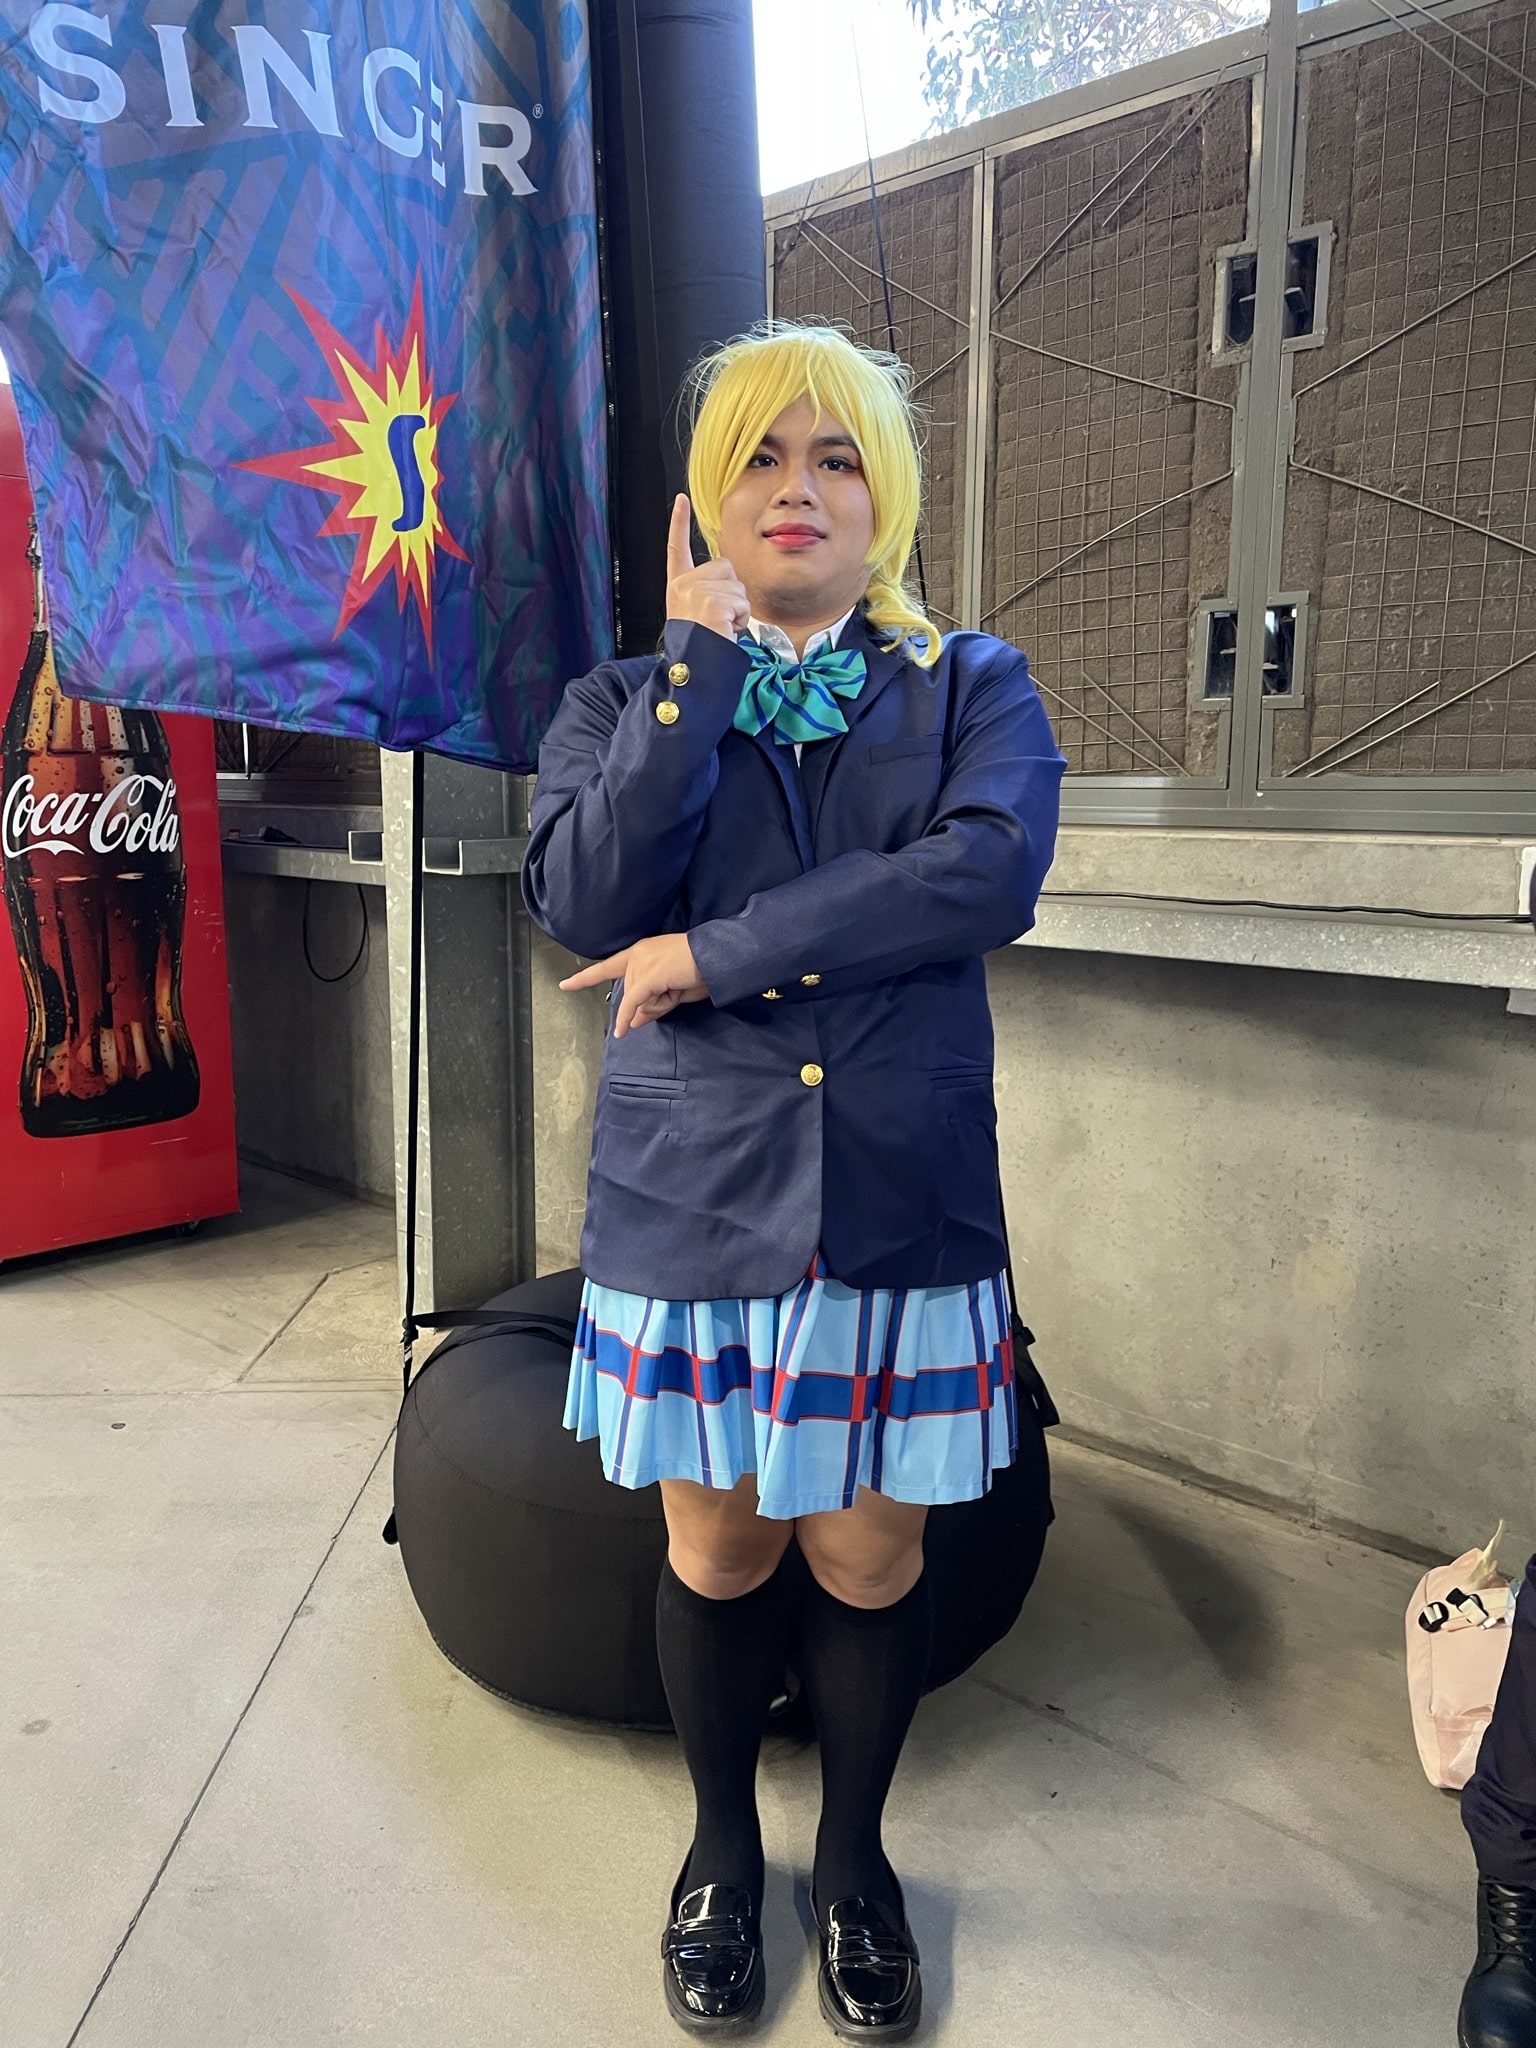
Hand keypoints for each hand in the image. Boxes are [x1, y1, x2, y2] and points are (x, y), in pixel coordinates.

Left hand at [559, 933, 709, 1035]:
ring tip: (679, 988)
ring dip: (658, 1004)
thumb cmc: (701, 970)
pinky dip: (626, 1017)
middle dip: (650, 1003)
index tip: (564, 985)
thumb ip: (650, 1006)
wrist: (717, 956)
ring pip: (635, 1002)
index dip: (585, 978)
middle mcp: (637, 954)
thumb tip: (630, 1023)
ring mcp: (641, 963)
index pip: (607, 966)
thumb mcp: (672, 992)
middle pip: (629, 994)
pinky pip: (633, 1003)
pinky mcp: (648, 976)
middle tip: (676, 991)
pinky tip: (622, 1030)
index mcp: (641, 952)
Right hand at [666, 493, 749, 643]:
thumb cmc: (699, 645)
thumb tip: (728, 579)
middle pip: (726, 567)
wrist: (693, 667)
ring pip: (738, 586)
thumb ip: (710, 591)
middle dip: (732, 593)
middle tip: (718, 620)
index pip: (677, 548)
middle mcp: (684, 584)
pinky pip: (742, 603)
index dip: (678, 523)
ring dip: (738, 610)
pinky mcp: (711, 601)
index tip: (681, 500)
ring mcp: (696, 591)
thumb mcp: (698, 612)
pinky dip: (740, 620)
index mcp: (679, 586)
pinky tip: (724, 631)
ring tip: (720, 628)